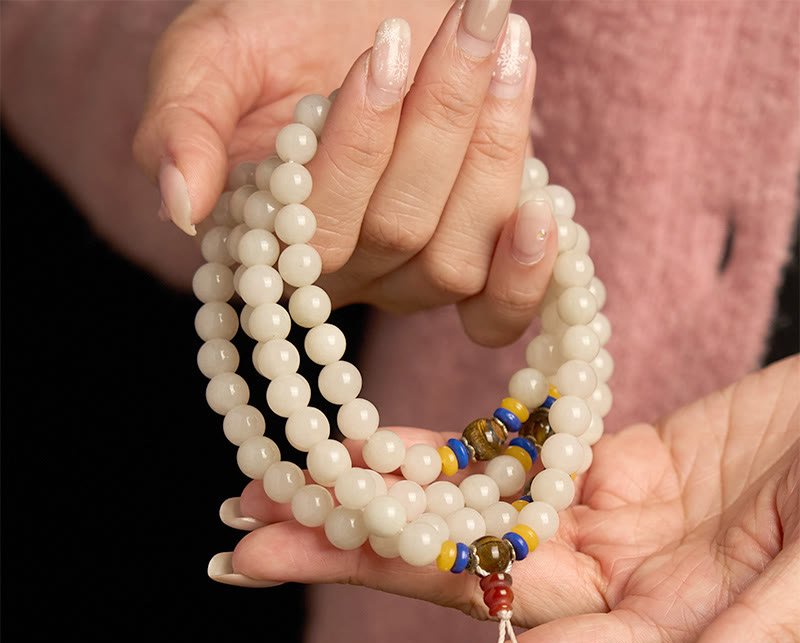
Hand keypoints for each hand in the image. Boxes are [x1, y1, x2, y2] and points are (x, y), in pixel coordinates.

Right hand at [134, 0, 556, 344]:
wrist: (364, 15)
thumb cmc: (284, 34)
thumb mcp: (213, 54)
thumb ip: (183, 120)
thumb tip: (180, 202)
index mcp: (269, 232)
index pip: (316, 228)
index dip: (359, 148)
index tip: (385, 47)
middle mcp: (340, 271)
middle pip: (397, 236)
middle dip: (441, 119)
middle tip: (470, 19)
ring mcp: (406, 275)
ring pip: (454, 259)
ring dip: (491, 150)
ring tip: (504, 47)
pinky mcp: (470, 268)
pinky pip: (496, 316)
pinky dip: (525, 278)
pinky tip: (541, 210)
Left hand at [216, 355, 798, 642]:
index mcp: (656, 628)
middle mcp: (610, 580)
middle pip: (462, 583)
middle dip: (355, 571)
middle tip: (248, 556)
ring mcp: (601, 516)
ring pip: (466, 514)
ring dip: (376, 505)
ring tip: (281, 492)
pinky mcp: (604, 457)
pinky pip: (506, 453)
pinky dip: (442, 448)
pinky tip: (370, 443)